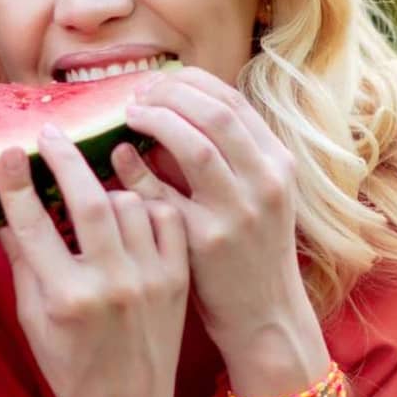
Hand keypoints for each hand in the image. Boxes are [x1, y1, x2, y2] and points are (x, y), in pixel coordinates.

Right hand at [0, 128, 189, 396]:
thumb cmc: (67, 363)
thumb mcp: (32, 315)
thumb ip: (20, 259)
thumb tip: (2, 207)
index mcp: (64, 297)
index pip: (32, 224)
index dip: (17, 183)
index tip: (9, 153)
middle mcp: (110, 284)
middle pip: (89, 200)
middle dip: (65, 158)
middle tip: (50, 133)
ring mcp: (149, 280)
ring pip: (129, 204)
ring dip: (106, 185)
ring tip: (91, 181)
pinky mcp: (177, 279)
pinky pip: (163, 219)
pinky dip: (145, 205)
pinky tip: (130, 205)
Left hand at [116, 68, 318, 363]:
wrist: (265, 314)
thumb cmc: (249, 250)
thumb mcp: (255, 194)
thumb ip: (225, 154)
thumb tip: (169, 108)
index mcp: (278, 163)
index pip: (232, 100)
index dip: (189, 83)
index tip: (157, 82)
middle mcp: (265, 182)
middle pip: (214, 112)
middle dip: (169, 94)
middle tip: (135, 95)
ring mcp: (239, 211)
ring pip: (195, 144)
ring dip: (155, 120)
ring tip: (128, 115)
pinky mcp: (207, 241)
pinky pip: (163, 193)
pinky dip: (137, 170)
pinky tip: (118, 158)